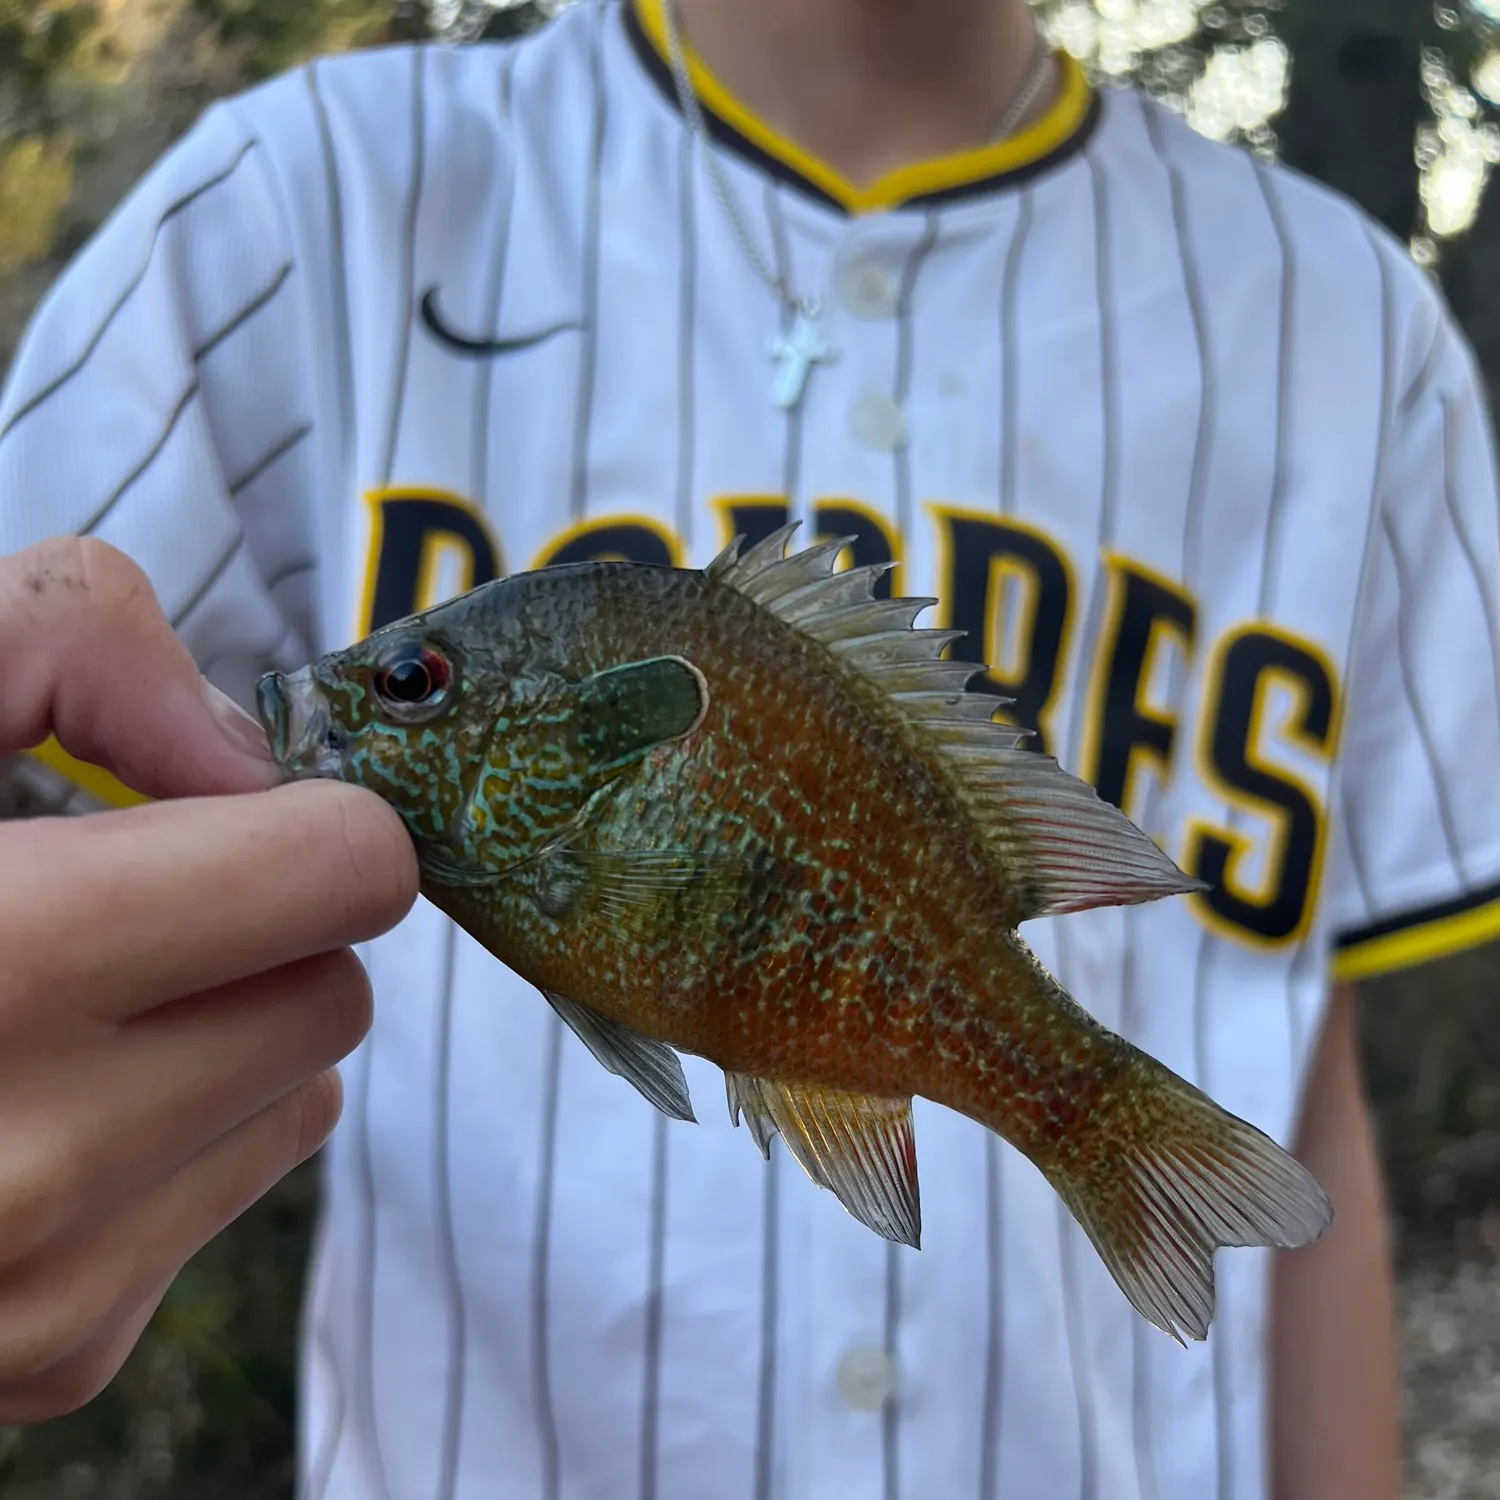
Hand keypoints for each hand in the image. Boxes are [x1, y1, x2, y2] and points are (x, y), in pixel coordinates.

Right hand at [0, 537, 417, 1421]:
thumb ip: (73, 647)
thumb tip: (243, 758)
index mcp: (6, 963)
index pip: (347, 873)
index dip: (301, 821)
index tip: (231, 816)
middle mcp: (30, 1159)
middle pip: (335, 992)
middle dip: (259, 934)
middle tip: (124, 912)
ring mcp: (41, 1288)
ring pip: (301, 1099)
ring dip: (223, 1040)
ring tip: (59, 1013)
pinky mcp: (48, 1358)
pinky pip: (223, 1197)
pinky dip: (168, 1142)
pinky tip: (31, 1109)